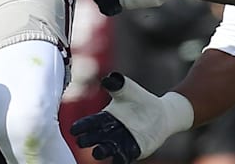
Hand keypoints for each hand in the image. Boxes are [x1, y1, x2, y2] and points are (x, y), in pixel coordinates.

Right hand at [70, 73, 192, 162]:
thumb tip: (108, 78)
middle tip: (82, 141)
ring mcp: (120, 143)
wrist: (160, 114)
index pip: (90, 123)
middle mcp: (109, 133)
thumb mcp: (128, 90)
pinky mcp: (132, 151)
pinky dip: (119, 159)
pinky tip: (117, 160)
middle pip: (95, 137)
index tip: (74, 129)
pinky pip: (123, 157)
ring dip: (102, 152)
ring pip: (107, 150)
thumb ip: (118, 85)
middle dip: (88, 139)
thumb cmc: (140, 100)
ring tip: (98, 152)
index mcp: (105, 118)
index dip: (82, 126)